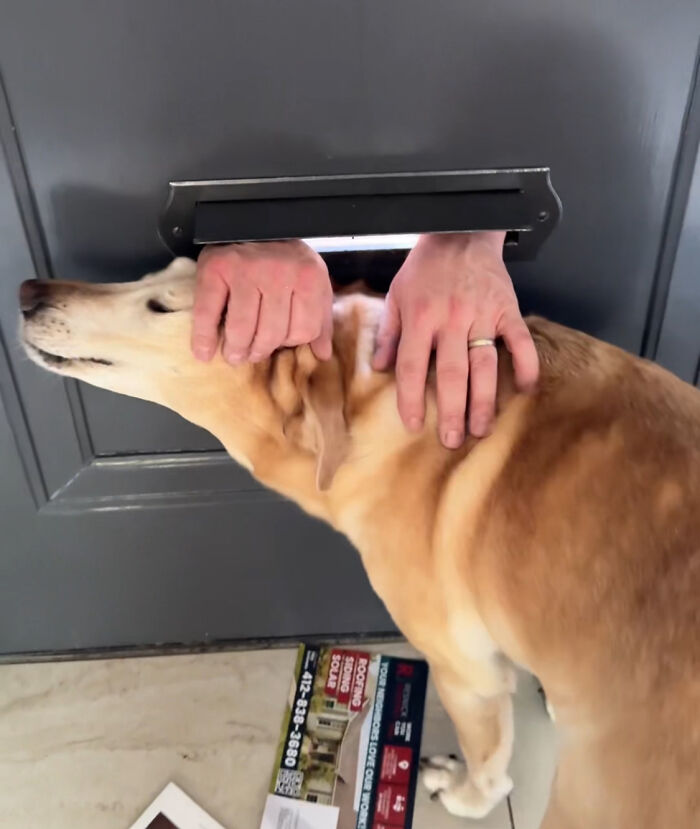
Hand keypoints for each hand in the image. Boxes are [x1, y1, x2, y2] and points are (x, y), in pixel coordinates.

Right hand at [192, 240, 332, 362]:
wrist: (251, 225)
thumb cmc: (285, 261)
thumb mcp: (312, 284)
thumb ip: (320, 319)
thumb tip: (323, 354)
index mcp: (309, 277)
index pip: (304, 331)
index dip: (289, 342)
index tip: (276, 343)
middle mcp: (279, 271)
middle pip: (272, 333)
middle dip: (258, 351)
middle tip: (248, 354)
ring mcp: (246, 269)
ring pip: (243, 329)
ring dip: (235, 349)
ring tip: (232, 353)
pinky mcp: (217, 268)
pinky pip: (208, 313)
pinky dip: (203, 337)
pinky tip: (203, 352)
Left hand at [372, 232, 537, 446]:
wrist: (461, 231)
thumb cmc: (425, 267)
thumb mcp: (397, 294)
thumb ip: (389, 332)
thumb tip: (380, 367)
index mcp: (420, 317)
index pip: (411, 366)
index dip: (411, 398)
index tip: (413, 424)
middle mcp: (451, 320)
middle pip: (450, 374)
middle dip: (451, 411)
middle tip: (452, 440)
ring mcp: (482, 315)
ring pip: (484, 365)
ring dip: (484, 401)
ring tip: (482, 429)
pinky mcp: (508, 309)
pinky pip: (520, 342)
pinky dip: (526, 365)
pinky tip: (525, 390)